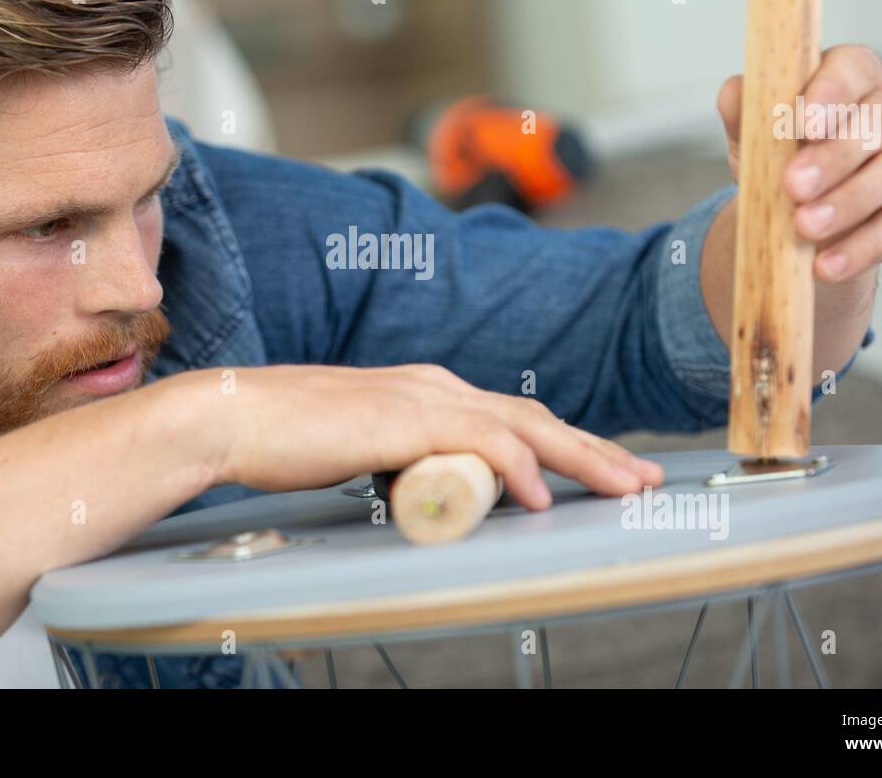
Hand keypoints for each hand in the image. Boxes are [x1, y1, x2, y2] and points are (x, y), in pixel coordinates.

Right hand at [168, 363, 662, 508]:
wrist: (236, 417)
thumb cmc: (291, 438)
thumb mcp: (366, 449)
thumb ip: (404, 460)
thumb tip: (426, 489)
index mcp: (430, 390)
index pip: (516, 418)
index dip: (568, 444)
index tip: (609, 467)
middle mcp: (437, 385)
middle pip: (536, 417)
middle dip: (597, 449)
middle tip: (644, 478)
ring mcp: (424, 397)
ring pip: (524, 426)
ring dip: (581, 458)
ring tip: (623, 487)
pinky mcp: (405, 417)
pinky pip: (480, 441)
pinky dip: (516, 468)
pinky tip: (537, 496)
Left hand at [716, 44, 881, 282]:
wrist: (797, 207)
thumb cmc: (778, 150)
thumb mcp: (752, 129)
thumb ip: (743, 106)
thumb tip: (737, 95)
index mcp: (854, 72)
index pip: (852, 68)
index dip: (831, 93)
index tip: (804, 124)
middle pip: (878, 122)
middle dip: (834, 157)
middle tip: (793, 186)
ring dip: (849, 203)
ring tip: (805, 228)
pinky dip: (862, 247)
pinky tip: (827, 265)